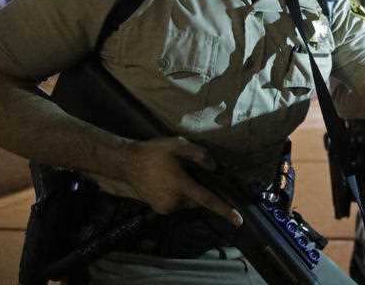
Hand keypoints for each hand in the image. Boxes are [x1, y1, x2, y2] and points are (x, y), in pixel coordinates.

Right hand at [122, 137, 241, 225]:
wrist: (126, 164)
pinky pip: (176, 204)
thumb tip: (214, 167)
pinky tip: (171, 182)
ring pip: (187, 203)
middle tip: (196, 175)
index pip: (207, 200)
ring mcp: (165, 207)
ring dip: (189, 193)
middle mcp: (174, 201)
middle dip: (201, 192)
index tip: (238, 220)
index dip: (224, 210)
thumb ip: (198, 154)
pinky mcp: (158, 209)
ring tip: (178, 175)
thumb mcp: (178, 145)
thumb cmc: (153, 152)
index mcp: (181, 186)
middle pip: (197, 201)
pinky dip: (179, 196)